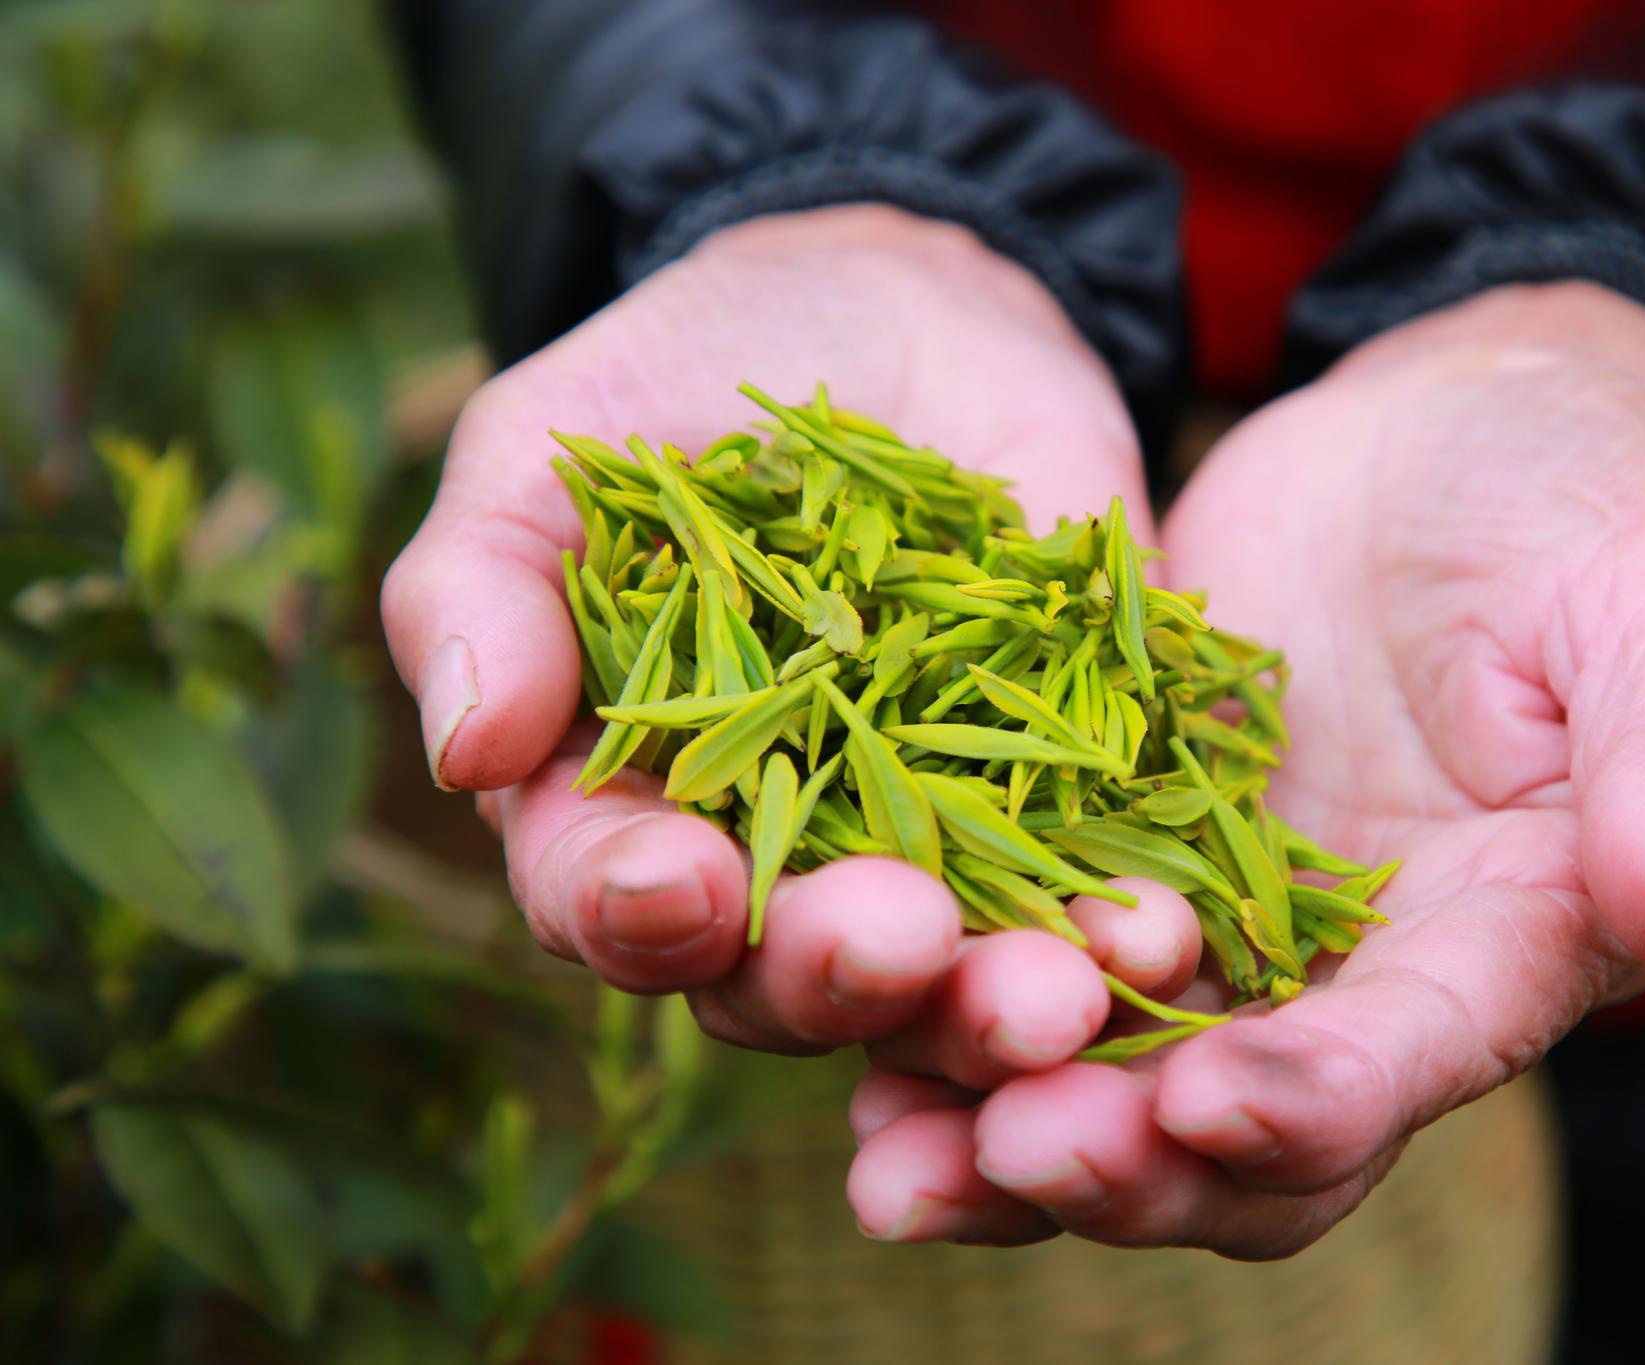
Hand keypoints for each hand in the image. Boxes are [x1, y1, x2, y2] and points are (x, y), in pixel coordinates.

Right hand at [382, 205, 1173, 1057]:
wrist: (893, 308)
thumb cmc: (684, 382)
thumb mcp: (555, 447)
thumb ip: (482, 583)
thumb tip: (461, 749)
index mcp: (627, 803)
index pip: (610, 901)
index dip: (636, 911)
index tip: (683, 883)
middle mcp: (776, 862)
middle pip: (783, 980)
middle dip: (836, 975)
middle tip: (899, 943)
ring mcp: (928, 845)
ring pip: (943, 976)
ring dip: (992, 1002)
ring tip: (1060, 991)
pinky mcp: (1065, 802)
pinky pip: (1092, 887)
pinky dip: (1122, 923)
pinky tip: (1160, 929)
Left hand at [845, 281, 1644, 1255]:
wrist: (1445, 433)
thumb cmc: (1583, 502)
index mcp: (1500, 945)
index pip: (1412, 1060)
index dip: (1320, 1097)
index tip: (1215, 1100)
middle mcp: (1350, 977)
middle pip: (1240, 1129)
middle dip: (1131, 1161)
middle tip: (1011, 1158)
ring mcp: (1220, 924)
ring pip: (1108, 1078)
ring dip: (1000, 1135)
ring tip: (892, 1161)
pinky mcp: (1109, 849)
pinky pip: (1019, 956)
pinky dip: (936, 1017)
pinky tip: (838, 1038)